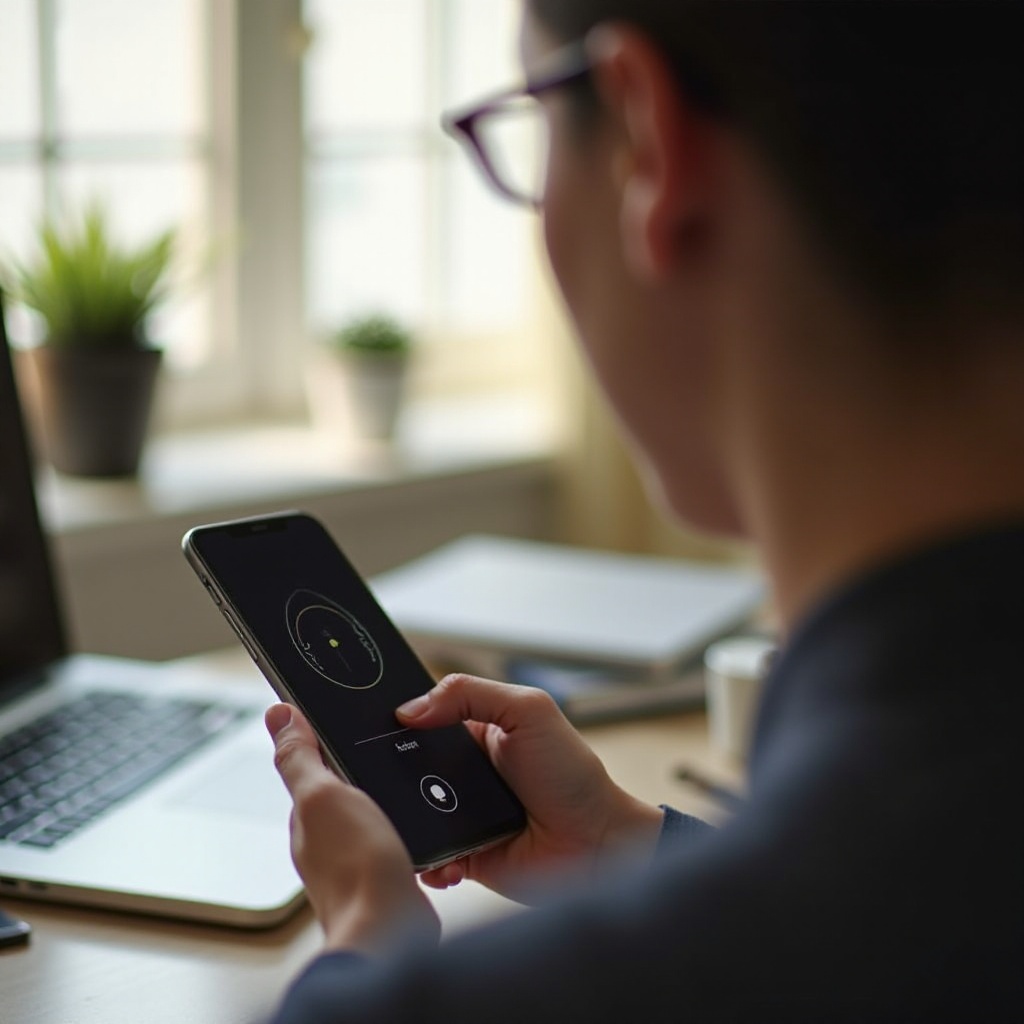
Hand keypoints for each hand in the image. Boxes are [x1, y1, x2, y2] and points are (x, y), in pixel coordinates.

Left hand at [266, 703, 439, 953]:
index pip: (309, 763)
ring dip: (383, 794)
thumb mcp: (322, 795)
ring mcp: (356, 856)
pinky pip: (394, 834)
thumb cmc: (355, 867)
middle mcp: (326, 836)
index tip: (336, 710)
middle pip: (340, 786)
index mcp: (307, 813)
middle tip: (379, 737)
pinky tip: (418, 818)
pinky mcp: (387, 872)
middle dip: (356, 763)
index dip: (320, 735)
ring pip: (370, 809)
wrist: (390, 929)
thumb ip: (300, 758)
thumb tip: (277, 713)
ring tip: (402, 775)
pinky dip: (404, 821)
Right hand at [396, 674, 662, 902]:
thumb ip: (470, 694)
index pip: (423, 720)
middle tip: (375, 779)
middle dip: (389, 775)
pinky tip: (440, 859)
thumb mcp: (528, 710)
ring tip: (403, 822)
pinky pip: (428, 858)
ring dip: (403, 820)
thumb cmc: (572, 773)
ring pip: (411, 814)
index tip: (369, 726)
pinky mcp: (463, 856)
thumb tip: (409, 710)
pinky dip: (426, 861)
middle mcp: (462, 773)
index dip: (397, 722)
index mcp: (474, 732)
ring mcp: (461, 816)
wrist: (598, 843)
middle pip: (407, 769)